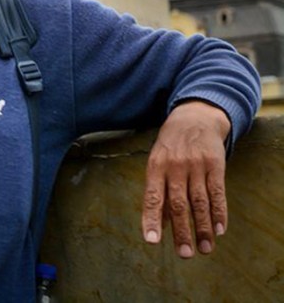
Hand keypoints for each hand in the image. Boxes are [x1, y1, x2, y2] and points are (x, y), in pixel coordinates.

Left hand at [142, 101, 230, 257]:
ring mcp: (196, 164)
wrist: (195, 116)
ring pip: (200, 202)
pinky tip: (219, 229)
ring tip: (205, 249)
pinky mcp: (215, 164)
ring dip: (203, 228)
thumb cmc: (172, 145)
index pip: (153, 197)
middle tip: (185, 254)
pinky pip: (217, 192)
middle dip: (182, 231)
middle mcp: (176, 166)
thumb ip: (159, 191)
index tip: (152, 242)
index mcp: (156, 166)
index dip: (152, 220)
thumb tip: (159, 225)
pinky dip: (219, 212)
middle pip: (179, 204)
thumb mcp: (158, 161)